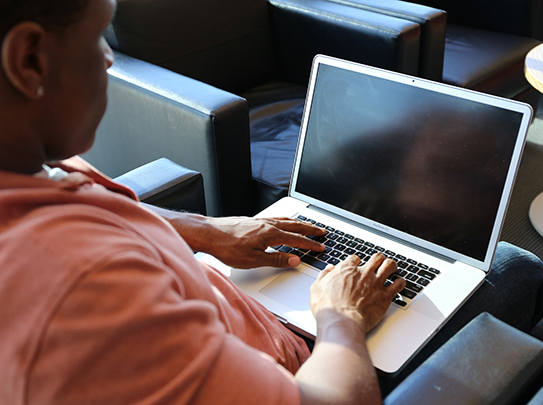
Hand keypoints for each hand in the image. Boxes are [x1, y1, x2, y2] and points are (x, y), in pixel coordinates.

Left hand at [160, 212, 325, 268]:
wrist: (208, 234)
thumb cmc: (227, 247)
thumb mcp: (253, 260)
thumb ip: (276, 259)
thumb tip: (294, 260)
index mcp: (270, 234)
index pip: (296, 239)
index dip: (310, 244)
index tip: (321, 247)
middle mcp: (267, 224)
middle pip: (294, 225)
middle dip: (310, 229)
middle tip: (322, 232)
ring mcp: (260, 221)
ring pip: (285, 220)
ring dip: (299, 223)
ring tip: (308, 226)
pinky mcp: (253, 220)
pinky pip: (276, 218)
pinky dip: (286, 220)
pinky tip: (284, 223)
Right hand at [310, 254, 404, 332]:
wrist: (341, 321)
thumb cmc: (328, 307)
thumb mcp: (317, 288)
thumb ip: (324, 276)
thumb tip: (328, 269)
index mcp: (346, 270)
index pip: (354, 258)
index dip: (355, 261)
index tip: (356, 265)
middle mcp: (363, 273)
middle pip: (376, 258)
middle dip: (378, 259)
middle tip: (378, 262)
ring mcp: (376, 283)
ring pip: (389, 266)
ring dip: (391, 265)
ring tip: (391, 267)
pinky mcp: (384, 296)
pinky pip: (398, 285)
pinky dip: (400, 283)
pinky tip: (399, 283)